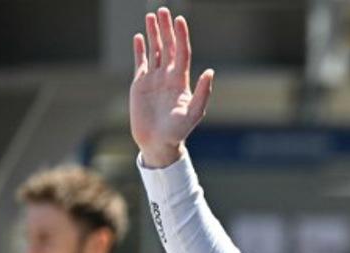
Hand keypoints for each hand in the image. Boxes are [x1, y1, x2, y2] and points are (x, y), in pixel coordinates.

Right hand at [130, 7, 212, 167]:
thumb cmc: (178, 131)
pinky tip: (139, 37)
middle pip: (168, 47)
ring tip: (151, 16)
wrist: (158, 142)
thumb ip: (203, 92)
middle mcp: (168, 76)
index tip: (179, 20)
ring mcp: (154, 79)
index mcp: (181, 81)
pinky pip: (141, 62)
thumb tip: (210, 71)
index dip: (181, 36)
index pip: (181, 52)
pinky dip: (140, 49)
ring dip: (153, 34)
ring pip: (154, 51)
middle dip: (166, 28)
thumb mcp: (194, 112)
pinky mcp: (140, 84)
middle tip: (163, 10)